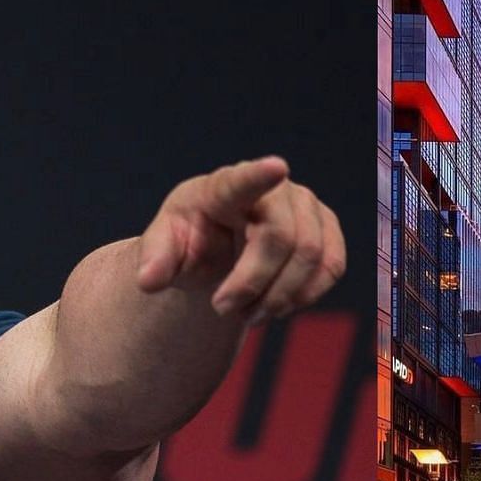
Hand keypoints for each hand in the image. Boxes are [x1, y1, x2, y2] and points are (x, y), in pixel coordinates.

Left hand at [134, 156, 345, 325]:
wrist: (221, 248)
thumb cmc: (191, 241)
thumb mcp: (164, 248)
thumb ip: (154, 260)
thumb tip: (148, 281)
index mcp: (224, 188)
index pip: (243, 180)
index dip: (260, 175)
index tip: (277, 166)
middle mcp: (275, 189)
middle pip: (282, 239)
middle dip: (254, 284)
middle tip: (223, 310)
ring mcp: (307, 206)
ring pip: (312, 258)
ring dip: (279, 298)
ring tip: (249, 313)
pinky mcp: (328, 230)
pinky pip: (332, 267)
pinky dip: (305, 296)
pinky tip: (277, 305)